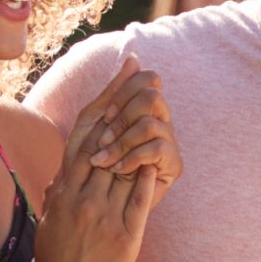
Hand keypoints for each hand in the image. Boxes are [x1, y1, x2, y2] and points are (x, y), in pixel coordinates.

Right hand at [35, 65, 172, 261]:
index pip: (84, 135)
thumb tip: (65, 171)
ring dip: (138, 133)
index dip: (103, 102)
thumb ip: (60, 191)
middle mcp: (82, 196)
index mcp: (65, 189)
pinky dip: (144, 178)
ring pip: (121, 166)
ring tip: (156, 103)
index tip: (119, 77)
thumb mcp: (50, 218)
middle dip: (124, 104)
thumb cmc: (56, 259)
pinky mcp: (124, 236)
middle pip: (105, 141)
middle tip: (144, 76)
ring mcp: (103, 215)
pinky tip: (155, 156)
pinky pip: (136, 201)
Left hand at [84, 60, 179, 184]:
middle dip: (123, 117)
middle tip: (104, 139)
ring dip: (123, 140)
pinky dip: (133, 157)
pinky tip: (119, 170)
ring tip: (105, 160)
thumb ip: (111, 92)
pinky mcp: (173, 166)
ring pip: (152, 123)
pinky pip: (158, 148)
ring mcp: (169, 142)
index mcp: (144, 107)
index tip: (105, 116)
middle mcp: (161, 120)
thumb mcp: (94, 122)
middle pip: (152, 97)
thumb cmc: (87, 160)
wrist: (88, 203)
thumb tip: (134, 58)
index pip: (148, 79)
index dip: (125, 93)